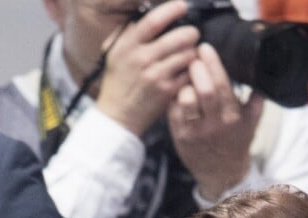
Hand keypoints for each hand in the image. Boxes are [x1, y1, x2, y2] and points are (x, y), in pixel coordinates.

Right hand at [96, 0, 199, 136]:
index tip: (182, 6)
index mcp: (128, 46)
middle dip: (191, 32)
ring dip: (193, 52)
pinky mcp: (166, 92)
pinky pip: (188, 74)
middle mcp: (142, 59)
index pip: (154, 20)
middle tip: (193, 34)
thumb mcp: (114, 54)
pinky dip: (192, 71)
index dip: (172, 10)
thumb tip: (144, 12)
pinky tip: (189, 71)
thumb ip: (128, 33)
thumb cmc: (117, 83)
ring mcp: (156, 76)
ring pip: (187, 55)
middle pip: (178, 37)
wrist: (117, 116)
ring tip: (191, 53)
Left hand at [168, 43, 263, 201]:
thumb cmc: (236, 143)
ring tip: (186, 78)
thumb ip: (257, 99)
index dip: (212, 63)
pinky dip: (174, 99)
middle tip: (192, 57)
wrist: (222, 174)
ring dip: (184, 84)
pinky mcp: (179, 138)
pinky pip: (172, 112)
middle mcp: (214, 126)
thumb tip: (263, 73)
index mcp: (232, 118)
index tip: (205, 48)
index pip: (223, 85)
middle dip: (196, 69)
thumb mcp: (252, 122)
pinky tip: (178, 93)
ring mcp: (194, 133)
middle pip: (203, 91)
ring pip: (184, 101)